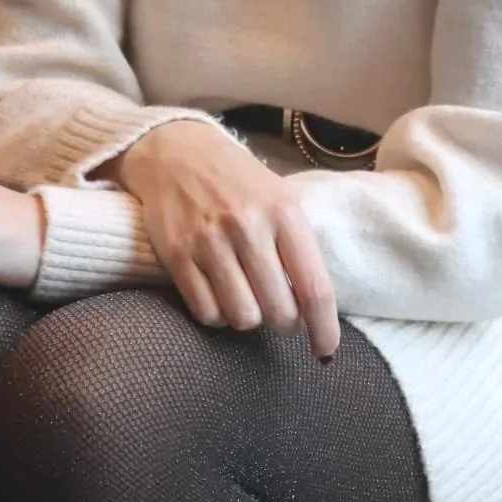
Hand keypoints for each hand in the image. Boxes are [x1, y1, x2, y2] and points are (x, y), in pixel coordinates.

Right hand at [110, 121, 339, 358]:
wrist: (176, 152)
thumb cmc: (238, 182)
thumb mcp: (279, 199)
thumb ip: (297, 249)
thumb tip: (311, 314)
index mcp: (283, 212)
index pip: (314, 288)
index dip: (324, 329)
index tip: (326, 350)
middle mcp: (247, 226)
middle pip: (278, 311)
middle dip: (283, 323)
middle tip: (278, 310)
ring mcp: (208, 241)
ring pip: (242, 317)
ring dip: (248, 318)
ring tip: (246, 297)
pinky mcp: (175, 254)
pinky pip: (205, 313)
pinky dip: (217, 315)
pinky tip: (220, 295)